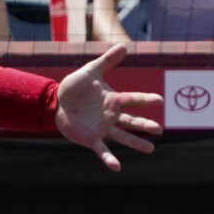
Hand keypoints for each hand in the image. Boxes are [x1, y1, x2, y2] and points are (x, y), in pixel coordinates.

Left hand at [54, 44, 162, 171]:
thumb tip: (124, 46)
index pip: (132, 99)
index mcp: (113, 99)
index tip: (159, 100)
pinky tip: (116, 167)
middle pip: (131, 121)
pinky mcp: (90, 138)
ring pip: (122, 136)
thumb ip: (106, 62)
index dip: (145, 99)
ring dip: (136, 143)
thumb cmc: (75, 87)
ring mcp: (102, 128)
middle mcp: (112, 115)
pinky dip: (109, 158)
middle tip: (158, 129)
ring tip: (151, 149)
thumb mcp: (89, 72)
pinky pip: (101, 150)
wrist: (54, 102)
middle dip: (144, 125)